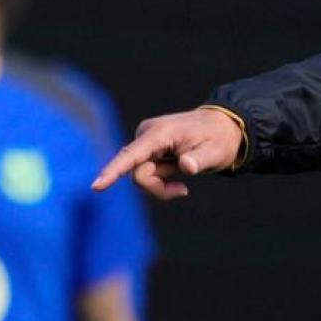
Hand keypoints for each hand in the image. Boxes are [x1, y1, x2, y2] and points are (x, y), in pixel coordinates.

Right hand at [91, 108, 243, 199]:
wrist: (223, 129)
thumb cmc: (219, 139)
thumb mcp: (215, 153)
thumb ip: (199, 160)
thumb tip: (186, 166)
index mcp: (160, 133)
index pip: (132, 155)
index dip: (114, 171)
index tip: (97, 186)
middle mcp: (147, 135)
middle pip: (137, 172)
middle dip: (157, 187)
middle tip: (183, 191)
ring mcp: (146, 142)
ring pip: (140, 175)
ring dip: (161, 185)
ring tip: (184, 184)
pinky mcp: (148, 149)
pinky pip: (146, 173)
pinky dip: (161, 182)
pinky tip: (178, 176)